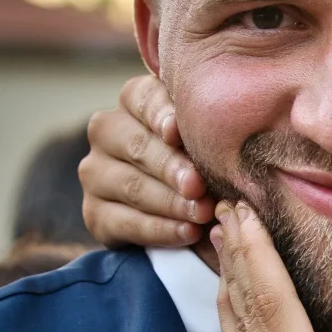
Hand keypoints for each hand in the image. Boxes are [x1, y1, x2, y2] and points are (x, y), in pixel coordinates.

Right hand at [80, 75, 214, 247]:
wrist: (198, 215)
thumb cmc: (212, 163)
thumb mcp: (212, 138)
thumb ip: (212, 122)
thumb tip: (236, 113)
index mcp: (135, 102)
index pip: (141, 98)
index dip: (160, 115)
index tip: (178, 132)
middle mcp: (108, 132)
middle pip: (136, 145)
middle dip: (171, 167)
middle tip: (199, 185)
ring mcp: (96, 173)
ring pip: (130, 185)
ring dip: (170, 202)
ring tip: (202, 213)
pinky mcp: (95, 213)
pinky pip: (124, 222)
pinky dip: (159, 230)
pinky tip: (187, 233)